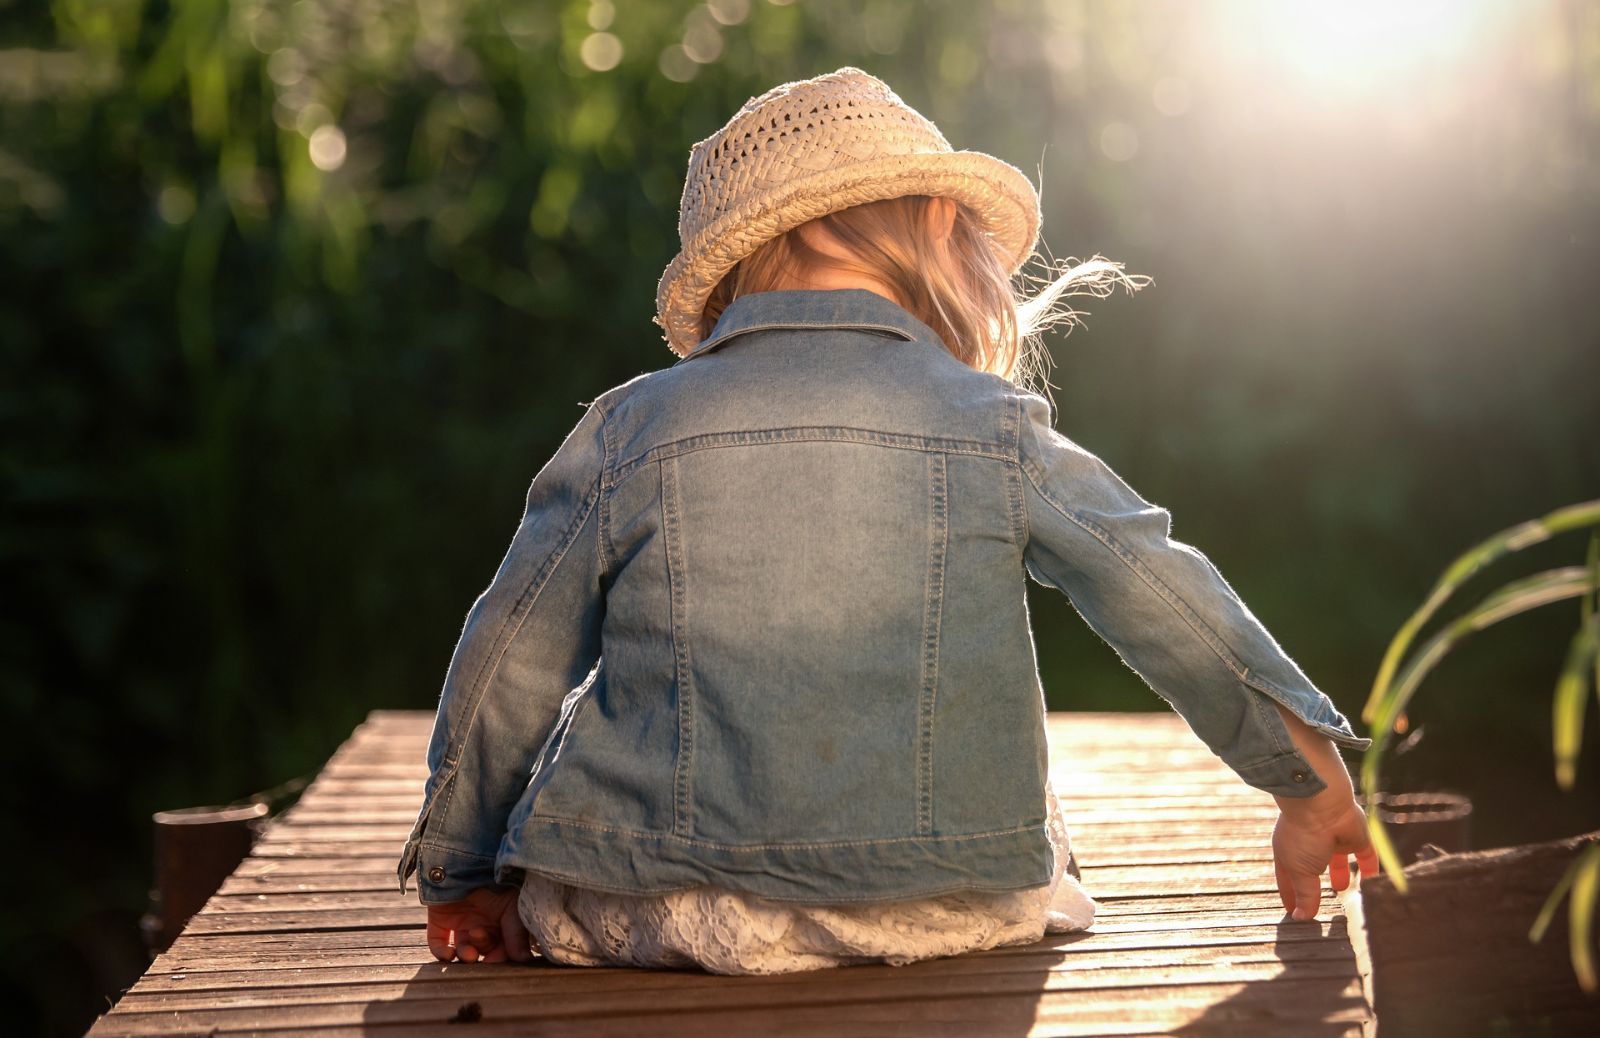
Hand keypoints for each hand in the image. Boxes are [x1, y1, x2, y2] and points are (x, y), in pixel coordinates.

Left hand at [426, 885, 535, 962]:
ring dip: (466, 955)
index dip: (500, 957)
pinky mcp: (440, 919)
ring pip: (463, 949)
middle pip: (484, 948)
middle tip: (481, 937)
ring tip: (467, 953)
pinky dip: (441, 952)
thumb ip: (517, 934)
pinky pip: (438, 942)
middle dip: (483, 948)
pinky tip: (449, 954)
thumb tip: (524, 959)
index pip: (503, 946)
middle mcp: (483, 921)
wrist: (469, 859)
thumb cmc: (497, 882)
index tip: (498, 963)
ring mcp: (461, 921)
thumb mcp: (513, 907)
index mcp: (503, 920)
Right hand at [1271, 791, 1379, 920]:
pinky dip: (1369, 868)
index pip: (1288, 879)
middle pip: (1312, 869)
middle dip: (1314, 884)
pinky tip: (1372, 882)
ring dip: (1340, 873)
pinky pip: (1366, 855)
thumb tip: (1301, 918)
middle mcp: (1310, 846)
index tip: (1292, 912)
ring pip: (1337, 860)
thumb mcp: (1299, 872)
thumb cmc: (1302, 835)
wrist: (1321, 804)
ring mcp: (1333, 840)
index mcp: (1289, 852)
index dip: (1290, 895)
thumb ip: (1305, 895)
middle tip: (1316, 902)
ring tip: (1342, 888)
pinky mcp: (1357, 837)